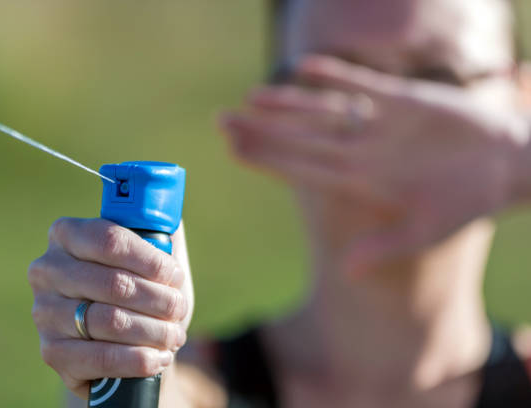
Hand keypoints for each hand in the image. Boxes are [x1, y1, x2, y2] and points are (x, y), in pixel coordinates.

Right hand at [28, 218, 192, 397]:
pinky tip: (159, 358)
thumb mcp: (152, 255)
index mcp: (67, 235)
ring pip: (111, 321)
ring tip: (175, 335)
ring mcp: (44, 313)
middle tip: (178, 309)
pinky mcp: (52, 352)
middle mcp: (47, 270)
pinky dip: (138, 359)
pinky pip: (101, 358)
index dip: (150, 259)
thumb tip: (169, 221)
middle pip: (114, 283)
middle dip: (158, 299)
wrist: (124, 340)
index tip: (174, 275)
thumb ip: (160, 231)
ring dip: (154, 331)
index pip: (110, 240)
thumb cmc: (141, 289)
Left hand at [221, 55, 530, 274]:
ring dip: (288, 104)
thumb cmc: (465, 203)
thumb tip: (348, 273)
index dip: (267, 159)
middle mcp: (361, 152)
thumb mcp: (427, 230)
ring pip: (323, 112)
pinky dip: (338, 76)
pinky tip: (306, 67)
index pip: (301, 168)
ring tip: (252, 97)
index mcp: (360, 181)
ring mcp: (378, 126)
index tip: (232, 150)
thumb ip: (385, 245)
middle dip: (261, 131)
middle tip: (220, 121)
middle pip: (300, 139)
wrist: (502, 166)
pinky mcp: (402, 100)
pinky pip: (363, 86)